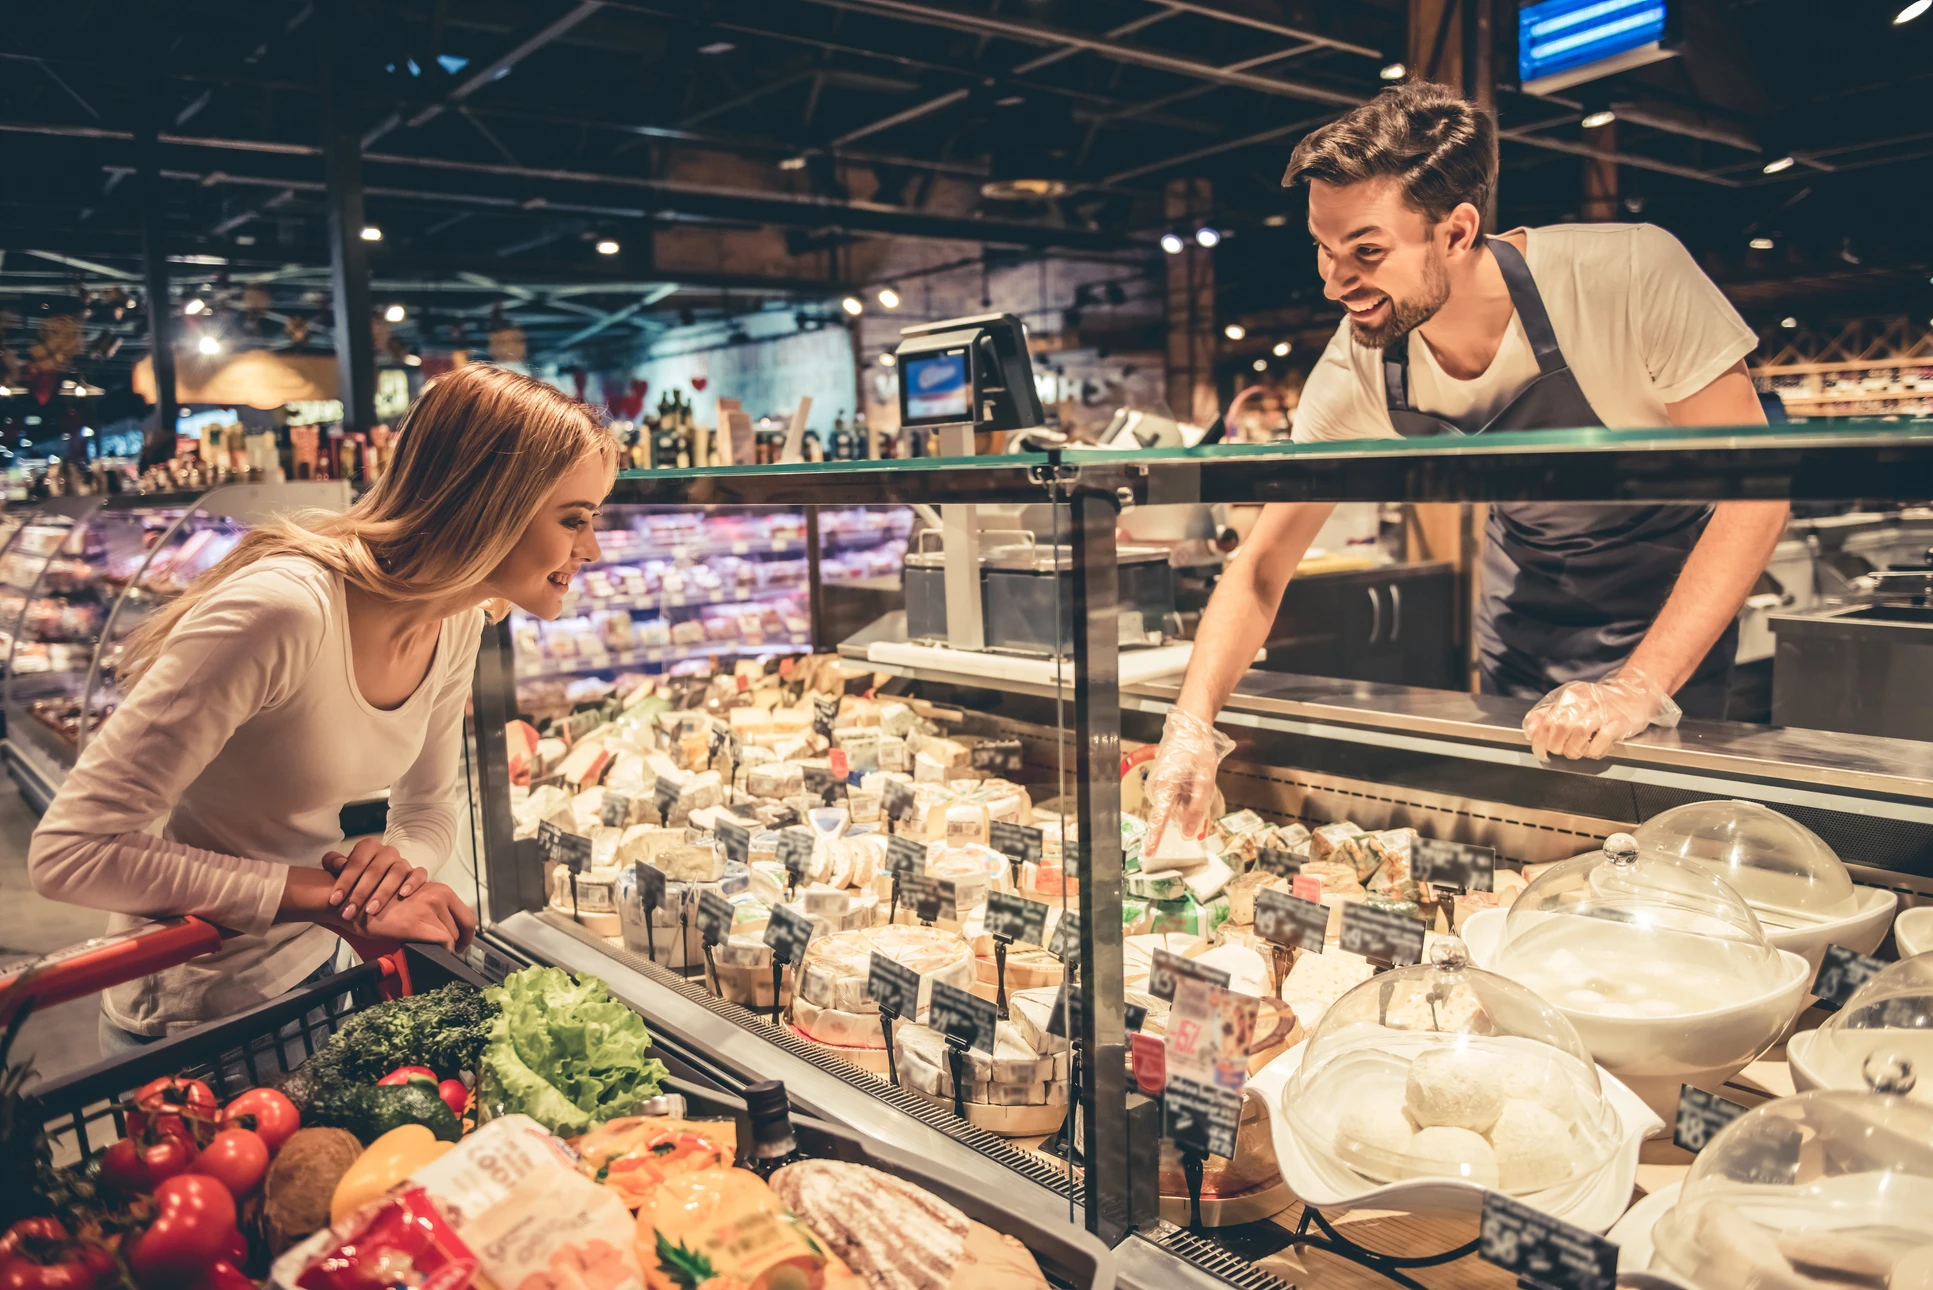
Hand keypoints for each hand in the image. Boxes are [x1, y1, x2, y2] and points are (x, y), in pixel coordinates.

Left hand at [321, 838, 426, 919]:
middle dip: (360, 893)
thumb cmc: (355, 875)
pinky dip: (412, 883)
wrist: (377, 881)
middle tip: (349, 912)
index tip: (334, 901)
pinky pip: (419, 874)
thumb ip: (333, 862)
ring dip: (383, 892)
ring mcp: (403, 861)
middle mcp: (387, 851)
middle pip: (375, 870)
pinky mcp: (416, 872)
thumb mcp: (339, 868)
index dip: (345, 881)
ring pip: (396, 873)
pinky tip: (403, 895)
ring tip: (371, 911)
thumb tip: (338, 864)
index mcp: (368, 846)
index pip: (356, 862)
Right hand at [338, 881, 477, 953]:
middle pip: (463, 928)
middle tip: (448, 954)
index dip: (467, 934)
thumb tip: (446, 929)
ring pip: (452, 937)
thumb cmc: (383, 905)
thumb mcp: (415, 899)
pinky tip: (431, 955)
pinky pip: (443, 942)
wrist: (356, 904)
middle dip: (458, 944)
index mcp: (441, 890)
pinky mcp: (417, 923)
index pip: (467, 916)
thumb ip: (432, 908)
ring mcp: (429, 909)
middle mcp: (439, 896)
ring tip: (435, 954)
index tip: (459, 945)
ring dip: (446, 949)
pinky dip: (441, 952)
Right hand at [1143, 707, 1236, 852]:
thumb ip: (1196, 808)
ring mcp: (1159, 785)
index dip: (1154, 839)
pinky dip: (1186, 794)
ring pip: (1176, 807)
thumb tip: (1188, 833)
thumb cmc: (1197, 749)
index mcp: (1165, 787)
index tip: (1147, 854)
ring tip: (1198, 778)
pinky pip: (1175, 798)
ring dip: (1189, 801)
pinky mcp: (1163, 783)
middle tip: (1202, 787)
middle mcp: (1157, 788)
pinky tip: (1192, 778)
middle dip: (1189, 811)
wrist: (1189, 727)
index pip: (1159, 820)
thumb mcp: (1204, 780)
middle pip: (1173, 814)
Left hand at [1522, 665, 1681, 760]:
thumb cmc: (1599, 703)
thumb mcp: (1571, 702)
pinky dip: (1593, 751)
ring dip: (1574, 750)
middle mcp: (1585, 701)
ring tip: (1576, 750)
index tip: (1540, 752)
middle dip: (1557, 747)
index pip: (1547, 721)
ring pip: (1579, 735)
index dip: (1540, 741)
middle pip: (1560, 728)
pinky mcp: (1618, 723)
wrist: (1634, 696)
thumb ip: (1548, 714)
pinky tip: (1592, 749)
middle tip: (1561, 750)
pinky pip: (1600, 742)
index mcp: (1570, 695)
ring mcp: (1603, 712)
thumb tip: (1530, 730)